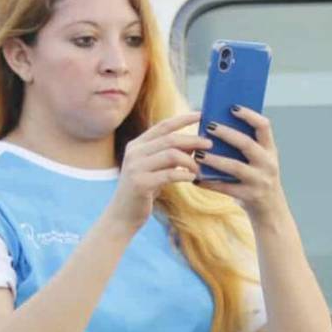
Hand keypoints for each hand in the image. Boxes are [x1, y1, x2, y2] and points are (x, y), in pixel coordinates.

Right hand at [110, 112, 213, 231]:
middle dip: (193, 140)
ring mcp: (136, 167)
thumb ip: (169, 156)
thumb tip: (194, 143)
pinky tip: (192, 178)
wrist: (122, 216)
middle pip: (170, 139)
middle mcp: (134, 152)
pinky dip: (184, 175)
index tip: (202, 115)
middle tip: (209, 144)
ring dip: (190, 160)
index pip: (163, 126)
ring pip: (171, 154)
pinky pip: (169, 174)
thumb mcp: (155, 170)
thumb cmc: (143, 192)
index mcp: (137, 145)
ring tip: (199, 168)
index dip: (183, 118)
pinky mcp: (141, 183)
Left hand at [195, 105, 285, 225]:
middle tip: (209, 126)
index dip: (249, 115)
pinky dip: (210, 183)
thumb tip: (215, 126)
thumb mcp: (259, 160)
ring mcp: (260, 181)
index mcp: (270, 150)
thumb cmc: (257, 178)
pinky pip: (226, 188)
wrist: (270, 211)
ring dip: (215, 159)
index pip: (264, 126)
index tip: (232, 107)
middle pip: (247, 144)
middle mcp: (268, 164)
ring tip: (198, 153)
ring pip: (235, 167)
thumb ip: (245, 145)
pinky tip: (195, 178)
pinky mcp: (249, 196)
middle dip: (227, 134)